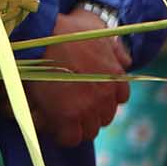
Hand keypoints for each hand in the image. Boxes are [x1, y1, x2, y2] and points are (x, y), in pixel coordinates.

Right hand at [26, 9, 130, 146]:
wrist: (40, 34)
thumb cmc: (64, 27)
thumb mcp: (96, 29)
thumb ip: (113, 46)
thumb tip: (126, 60)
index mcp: (114, 76)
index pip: (119, 98)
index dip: (103, 98)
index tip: (88, 94)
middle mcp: (105, 94)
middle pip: (103, 117)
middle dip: (89, 113)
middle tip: (70, 106)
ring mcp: (87, 106)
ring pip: (88, 130)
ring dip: (75, 125)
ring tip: (58, 117)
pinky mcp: (66, 115)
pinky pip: (69, 137)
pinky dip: (61, 134)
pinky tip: (50, 125)